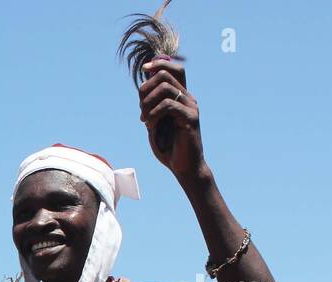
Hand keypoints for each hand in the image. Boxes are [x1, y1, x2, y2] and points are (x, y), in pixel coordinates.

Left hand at [139, 59, 205, 183]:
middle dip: (145, 89)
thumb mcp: (155, 123)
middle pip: (165, 75)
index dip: (158, 64)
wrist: (184, 166)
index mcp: (181, 97)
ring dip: (148, 103)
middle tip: (141, 110)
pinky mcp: (190, 118)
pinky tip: (150, 126)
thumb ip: (151, 106)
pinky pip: (168, 105)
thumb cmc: (169, 147)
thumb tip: (142, 88)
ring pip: (165, 88)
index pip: (174, 69)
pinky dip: (154, 114)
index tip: (144, 69)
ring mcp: (191, 107)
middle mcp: (188, 98)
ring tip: (145, 120)